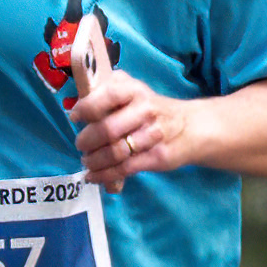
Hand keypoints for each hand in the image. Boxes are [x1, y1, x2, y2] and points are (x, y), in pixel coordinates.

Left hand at [71, 62, 189, 192]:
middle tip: (81, 145)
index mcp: (136, 90)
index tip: (75, 117)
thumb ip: (108, 92)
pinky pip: (124, 168)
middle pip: (108, 129)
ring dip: (94, 160)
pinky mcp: (157, 157)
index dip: (87, 107)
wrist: (191, 127)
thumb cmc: (152, 109)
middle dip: (87, 140)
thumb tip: (77, 106)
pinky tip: (93, 176)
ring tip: (87, 161)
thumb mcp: (134, 91)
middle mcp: (145, 110)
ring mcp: (152, 134)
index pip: (108, 95)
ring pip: (115, 152)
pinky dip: (104, 175)